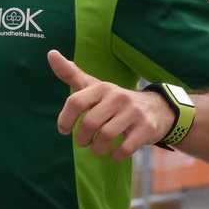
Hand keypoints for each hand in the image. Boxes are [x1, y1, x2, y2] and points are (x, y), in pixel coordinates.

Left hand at [48, 49, 172, 160]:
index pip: (76, 101)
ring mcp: (133, 112)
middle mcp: (118, 97)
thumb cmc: (116, 101)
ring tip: (97, 149)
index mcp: (102, 88)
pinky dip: (115, 154)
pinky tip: (114, 152)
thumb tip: (51, 53)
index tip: (64, 130)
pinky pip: (125, 147)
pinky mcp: (146, 128)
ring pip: (106, 136)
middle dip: (82, 138)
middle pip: (89, 122)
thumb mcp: (95, 86)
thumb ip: (71, 74)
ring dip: (97, 148)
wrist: (157, 108)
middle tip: (84, 142)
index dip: (65, 119)